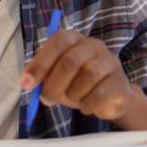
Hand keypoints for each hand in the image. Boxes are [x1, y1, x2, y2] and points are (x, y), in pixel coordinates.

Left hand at [20, 30, 138, 120]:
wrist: (110, 98)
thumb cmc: (77, 84)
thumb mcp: (56, 77)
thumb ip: (43, 76)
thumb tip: (27, 82)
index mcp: (75, 39)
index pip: (58, 42)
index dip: (40, 63)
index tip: (27, 84)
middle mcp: (94, 46)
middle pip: (71, 61)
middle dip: (53, 84)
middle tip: (46, 99)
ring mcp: (110, 62)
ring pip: (88, 75)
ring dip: (72, 94)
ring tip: (71, 100)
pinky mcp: (120, 82)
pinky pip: (100, 93)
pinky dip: (87, 104)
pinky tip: (85, 106)